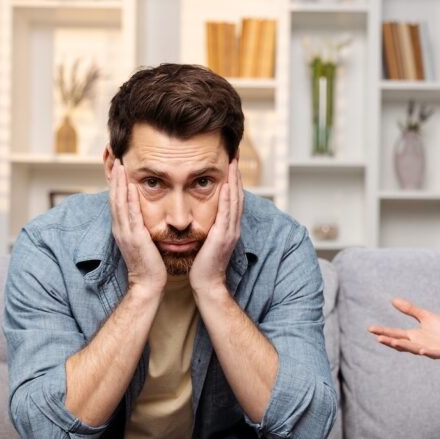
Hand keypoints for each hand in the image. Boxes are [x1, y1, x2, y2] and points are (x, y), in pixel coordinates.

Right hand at [110, 160, 165, 294]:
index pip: (116, 202)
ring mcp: (126, 233)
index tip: (118, 168)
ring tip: (120, 166)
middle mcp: (120, 229)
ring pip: (119, 203)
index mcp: (121, 229)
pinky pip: (131, 215)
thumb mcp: (142, 241)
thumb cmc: (149, 264)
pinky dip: (128, 199)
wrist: (148, 284)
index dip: (115, 184)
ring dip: (119, 183)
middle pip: (114, 198)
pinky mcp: (135, 238)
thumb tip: (144, 216)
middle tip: (116, 159)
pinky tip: (130, 186)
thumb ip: (140, 227)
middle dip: (114, 178)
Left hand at [189, 160, 242, 294]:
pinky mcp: (223, 237)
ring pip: (235, 201)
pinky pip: (226, 214)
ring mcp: (230, 232)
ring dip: (234, 181)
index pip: (232, 198)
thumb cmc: (203, 265)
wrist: (207, 284)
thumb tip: (202, 214)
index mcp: (228, 226)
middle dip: (236, 174)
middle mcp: (233, 227)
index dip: (232, 179)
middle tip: (234, 155)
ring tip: (232, 163)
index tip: (230, 162)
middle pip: (237, 195)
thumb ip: (209, 226)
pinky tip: (226, 186)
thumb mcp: (208, 240)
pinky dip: (227, 199)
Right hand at [368, 298, 439, 358]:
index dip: (383, 331)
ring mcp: (429, 349)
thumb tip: (393, 300)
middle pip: (401, 343)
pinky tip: (421, 349)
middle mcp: (418, 344)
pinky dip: (427, 352)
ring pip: (414, 349)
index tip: (370, 328)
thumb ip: (410, 310)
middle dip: (390, 341)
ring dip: (404, 347)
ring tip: (393, 342)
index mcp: (414, 335)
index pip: (395, 333)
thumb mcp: (426, 316)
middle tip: (378, 338)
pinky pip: (433, 353)